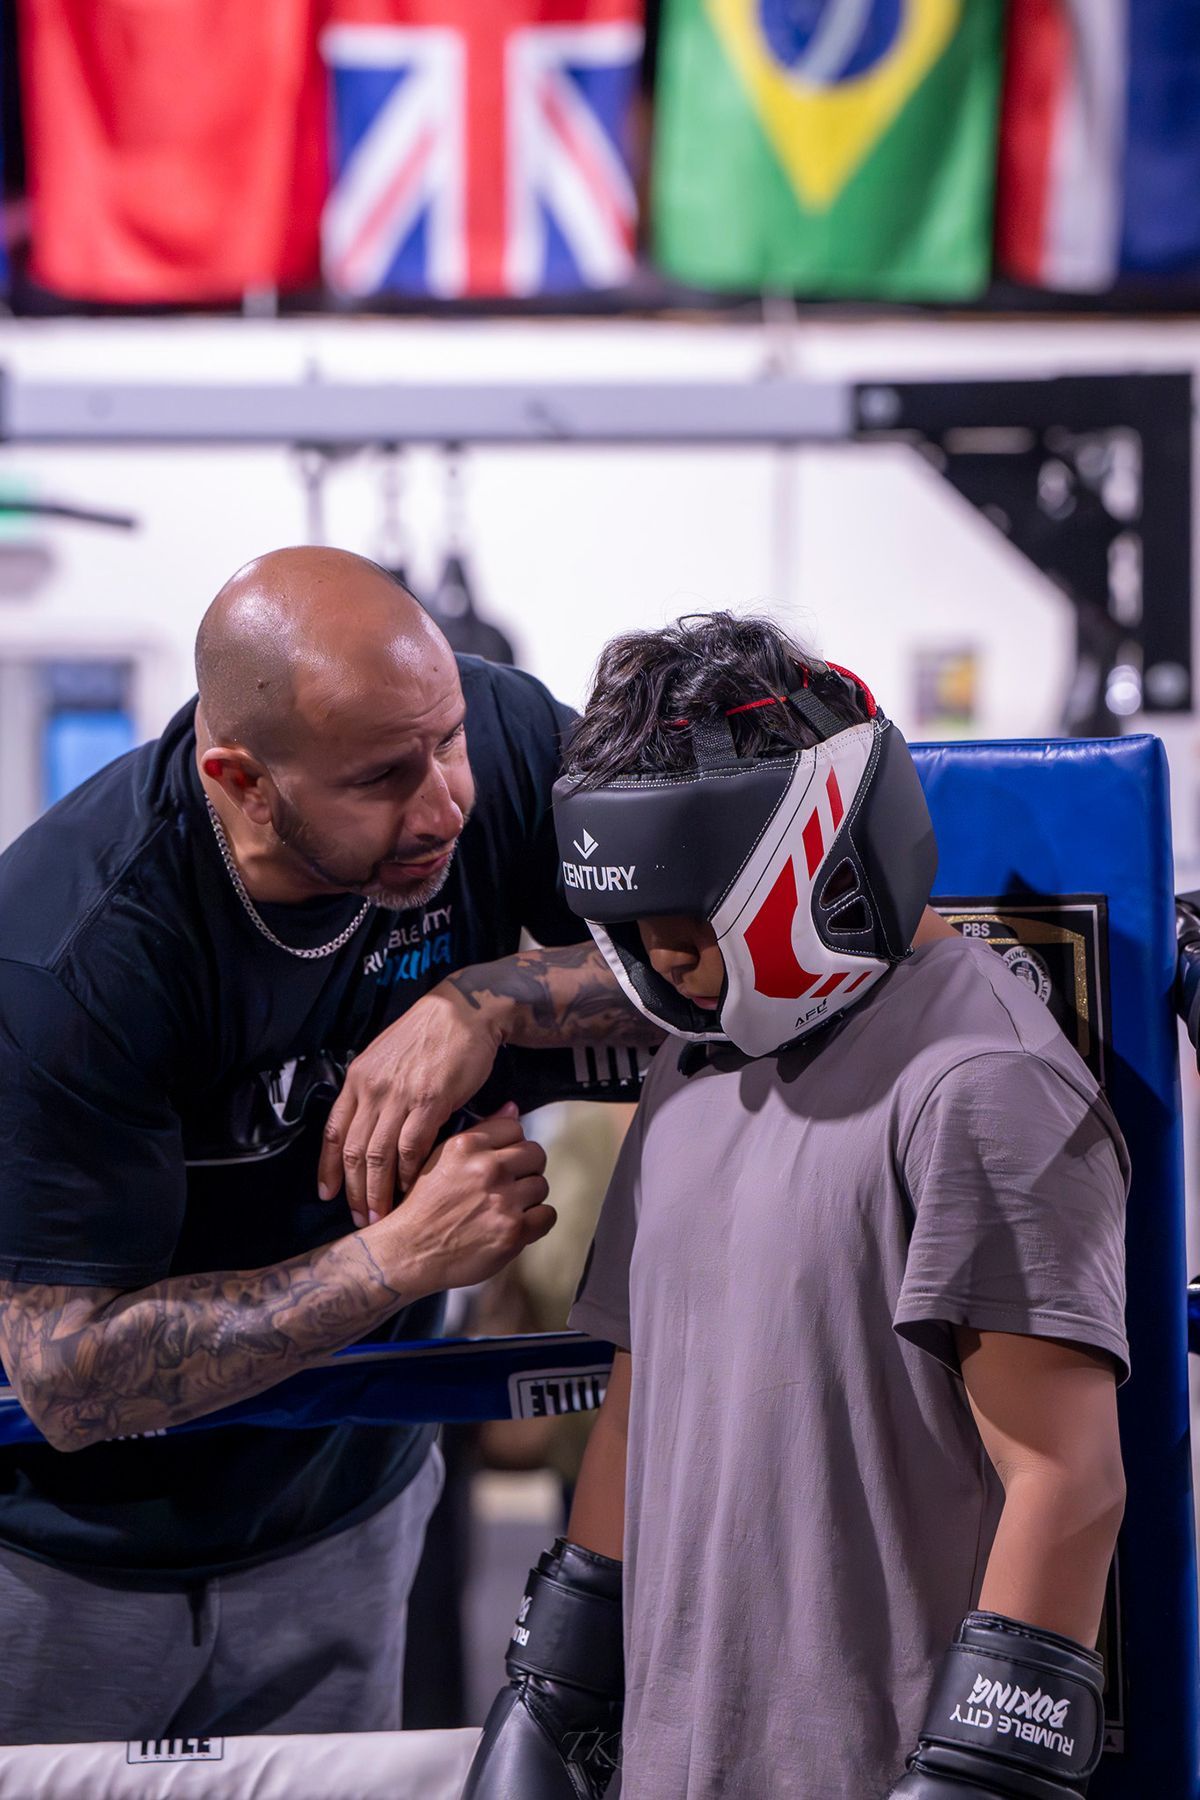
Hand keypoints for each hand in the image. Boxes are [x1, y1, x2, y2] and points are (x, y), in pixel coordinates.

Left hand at [318, 980, 505, 1226]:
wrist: (465, 1010)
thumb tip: (370, 1125)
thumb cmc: (430, 1034)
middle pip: (353, 1151)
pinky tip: (411, 1188)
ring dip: (379, 1191)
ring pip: (378, 1155)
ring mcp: (399, 1095)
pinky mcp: (430, 1100)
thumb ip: (375, 1090)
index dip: (328, 1169)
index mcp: (357, 1078)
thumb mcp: (387, 1056)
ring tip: (382, 1215)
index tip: (328, 1195)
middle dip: (354, 1191)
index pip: (332, 1133)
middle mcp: (372, 1088)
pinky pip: (411, 1147)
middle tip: (361, 1218)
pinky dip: (409, 1173)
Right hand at [376, 1104, 553, 1292]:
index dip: (511, 1146)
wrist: (408, 1252)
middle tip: (509, 1186)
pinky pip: (547, 1215)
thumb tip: (513, 1108)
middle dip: (525, 1169)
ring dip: (528, 1198)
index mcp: (466, 1146)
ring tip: (505, 1208)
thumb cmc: (422, 1207)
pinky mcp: (513, 1231)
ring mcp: (502, 1200)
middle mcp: (487, 1169)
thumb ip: (480, 1132)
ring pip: (541, 1186)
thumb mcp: (439, 1158)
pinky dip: (535, 1222)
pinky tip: (515, 1225)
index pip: (515, 1128)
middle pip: (535, 1154)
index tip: (503, 1161)